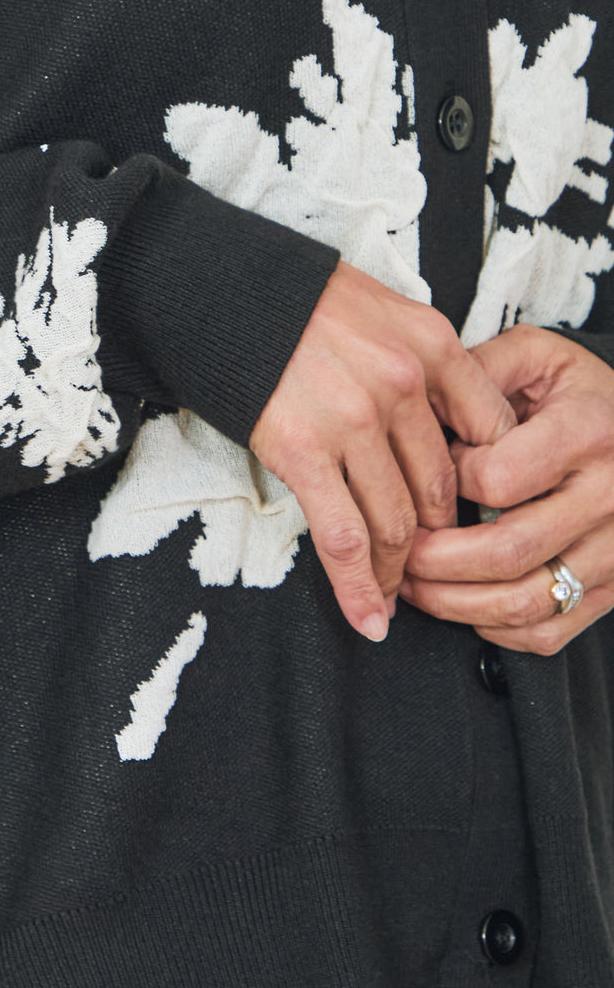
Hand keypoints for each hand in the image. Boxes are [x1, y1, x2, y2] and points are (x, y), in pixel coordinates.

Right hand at [249, 261, 516, 643]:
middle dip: (439, 539)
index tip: (473, 512)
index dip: (486, 485)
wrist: (221, 292)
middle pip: (440, 488)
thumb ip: (426, 361)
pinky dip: (358, 587)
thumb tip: (451, 423)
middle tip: (431, 567)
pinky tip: (370, 618)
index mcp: (432, 345)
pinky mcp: (302, 451)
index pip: (490, 432)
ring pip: (397, 522)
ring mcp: (353, 420)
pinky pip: (342, 536)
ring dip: (399, 571)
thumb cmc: (298, 301)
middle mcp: (402, 384)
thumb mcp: (386, 308)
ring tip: (396, 596)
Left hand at [400, 325, 613, 654]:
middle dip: (432, 560)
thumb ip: (477, 371)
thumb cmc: (582, 394)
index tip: (423, 477)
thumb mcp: (536, 356)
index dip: (444, 484)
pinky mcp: (613, 589)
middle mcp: (608, 498)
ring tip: (413, 583)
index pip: (495, 479)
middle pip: (505, 552)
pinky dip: (495, 630)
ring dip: (453, 603)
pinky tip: (462, 603)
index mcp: (586, 434)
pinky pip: (548, 631)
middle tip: (395, 549)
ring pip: (524, 603)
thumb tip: (417, 405)